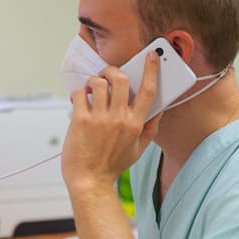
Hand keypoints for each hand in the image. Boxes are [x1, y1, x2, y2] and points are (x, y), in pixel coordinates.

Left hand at [62, 50, 162, 193]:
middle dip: (112, 71)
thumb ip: (150, 128)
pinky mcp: (80, 120)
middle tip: (106, 76)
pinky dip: (79, 93)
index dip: (151, 70)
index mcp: (136, 124)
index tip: (151, 56)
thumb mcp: (138, 149)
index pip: (148, 90)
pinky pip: (80, 93)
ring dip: (94, 81)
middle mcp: (119, 119)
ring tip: (91, 91)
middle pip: (121, 79)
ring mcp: (99, 119)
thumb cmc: (112, 166)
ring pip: (99, 82)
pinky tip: (79, 101)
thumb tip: (159, 109)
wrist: (89, 182)